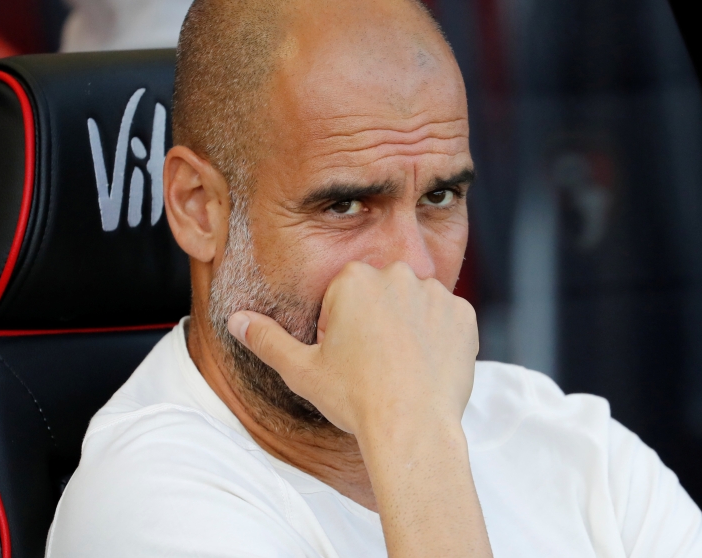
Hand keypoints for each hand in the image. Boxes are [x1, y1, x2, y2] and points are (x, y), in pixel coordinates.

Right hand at [228, 261, 491, 557]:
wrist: (412, 428)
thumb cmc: (355, 398)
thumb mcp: (301, 370)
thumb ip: (267, 339)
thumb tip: (236, 320)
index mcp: (355, 278)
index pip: (343, 294)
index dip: (340, 328)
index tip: (346, 357)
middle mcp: (398, 275)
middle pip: (381, 294)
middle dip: (376, 321)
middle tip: (372, 365)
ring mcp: (436, 293)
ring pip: (415, 305)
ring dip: (408, 327)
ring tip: (400, 369)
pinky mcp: (464, 315)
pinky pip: (447, 320)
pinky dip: (438, 339)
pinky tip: (426, 367)